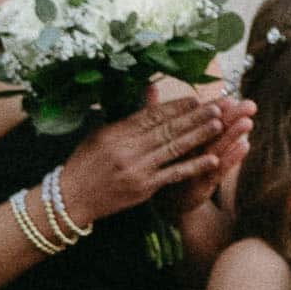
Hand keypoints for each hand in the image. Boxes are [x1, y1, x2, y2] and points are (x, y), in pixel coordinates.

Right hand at [65, 74, 247, 225]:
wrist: (70, 198)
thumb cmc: (84, 162)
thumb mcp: (100, 133)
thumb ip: (127, 117)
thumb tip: (149, 91)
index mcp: (116, 132)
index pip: (151, 115)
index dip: (176, 106)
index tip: (195, 99)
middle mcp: (127, 149)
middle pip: (167, 129)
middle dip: (194, 117)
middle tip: (217, 106)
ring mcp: (137, 169)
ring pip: (174, 148)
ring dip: (199, 136)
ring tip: (220, 124)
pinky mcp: (144, 188)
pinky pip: (174, 174)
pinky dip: (193, 166)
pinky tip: (212, 158)